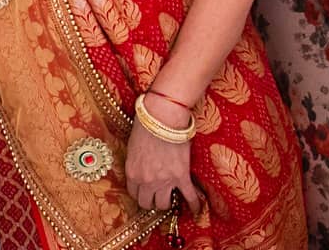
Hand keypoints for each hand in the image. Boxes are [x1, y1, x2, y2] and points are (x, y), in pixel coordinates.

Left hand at [126, 98, 206, 217]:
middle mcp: (146, 181)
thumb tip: (141, 167)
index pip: (133, 193)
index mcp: (132, 172)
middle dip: (151, 201)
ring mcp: (164, 181)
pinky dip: (194, 205)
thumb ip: (136, 163)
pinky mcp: (181, 177)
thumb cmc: (145, 127)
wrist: (162, 118)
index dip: (139, 194)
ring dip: (167, 202)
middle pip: (147, 203)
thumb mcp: (133, 147)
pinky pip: (189, 197)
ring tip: (172, 199)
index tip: (144, 193)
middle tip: (157, 197)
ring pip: (164, 204)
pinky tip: (196, 211)